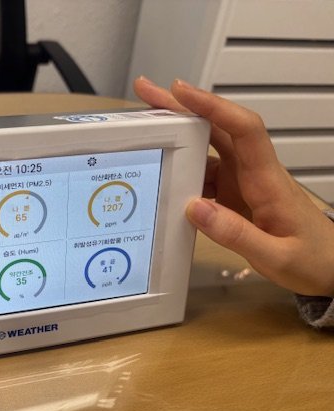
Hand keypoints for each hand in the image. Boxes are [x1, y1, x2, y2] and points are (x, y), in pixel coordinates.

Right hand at [134, 77, 333, 296]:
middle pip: (219, 128)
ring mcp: (244, 181)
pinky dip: (183, 169)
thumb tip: (194, 208)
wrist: (330, 267)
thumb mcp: (275, 257)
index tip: (180, 92)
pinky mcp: (236, 194)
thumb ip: (236, 234)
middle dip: (183, 108)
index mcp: (267, 181)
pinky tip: (163, 174)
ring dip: (179, 138)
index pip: (243, 129)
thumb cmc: (311, 259)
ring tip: (146, 130)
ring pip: (208, 149)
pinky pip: (206, 174)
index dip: (212, 107)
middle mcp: (254, 172)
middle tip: (147, 93)